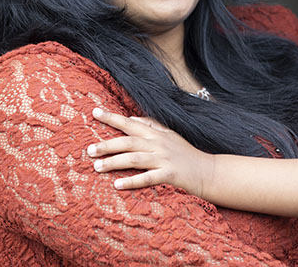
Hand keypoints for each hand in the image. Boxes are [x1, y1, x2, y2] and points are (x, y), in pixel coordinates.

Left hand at [88, 108, 214, 196]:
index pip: (130, 123)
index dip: (112, 117)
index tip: (94, 112)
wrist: (208, 171)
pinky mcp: (169, 175)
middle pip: (128, 141)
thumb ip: (151, 125)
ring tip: (97, 166)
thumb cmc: (186, 153)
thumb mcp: (170, 135)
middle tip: (89, 150)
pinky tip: (117, 185)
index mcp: (157, 133)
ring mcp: (164, 159)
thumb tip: (131, 119)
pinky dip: (131, 181)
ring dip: (114, 162)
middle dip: (107, 144)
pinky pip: (147, 178)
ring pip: (134, 158)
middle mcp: (159, 143)